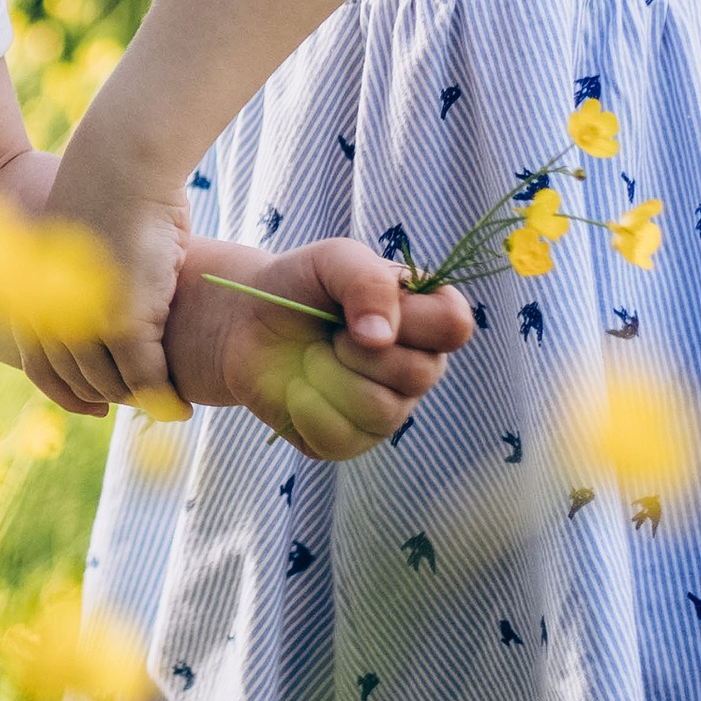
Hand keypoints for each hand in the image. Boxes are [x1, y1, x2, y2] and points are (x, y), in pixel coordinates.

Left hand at [36, 143, 191, 416]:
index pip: (37, 364)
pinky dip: (164, 396)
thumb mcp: (84, 237)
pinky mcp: (126, 321)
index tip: (92, 409)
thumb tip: (101, 290)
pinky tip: (180, 403)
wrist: (123, 161)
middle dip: (106, 399)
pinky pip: (144, 375)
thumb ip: (85, 275)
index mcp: (33, 296)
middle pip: (75, 380)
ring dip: (138, 399)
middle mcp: (52, 314)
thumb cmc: (109, 187)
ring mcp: (86, 321)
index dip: (65, 393)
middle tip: (141, 405)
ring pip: (110, 385)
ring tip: (165, 402)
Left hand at [167, 238, 473, 460]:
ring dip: (329, 377)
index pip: (454, 326)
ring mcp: (389, 408)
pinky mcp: (351, 440)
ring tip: (310, 358)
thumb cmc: (298, 285)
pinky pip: (342, 440)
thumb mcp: (332, 259)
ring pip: (381, 411)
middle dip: (357, 349)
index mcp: (427, 317)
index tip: (361, 310)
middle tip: (329, 334)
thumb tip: (382, 338)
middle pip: (419, 374)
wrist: (246, 322)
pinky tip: (297, 389)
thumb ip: (366, 280)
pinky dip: (307, 410)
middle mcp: (419, 366)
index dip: (409, 320)